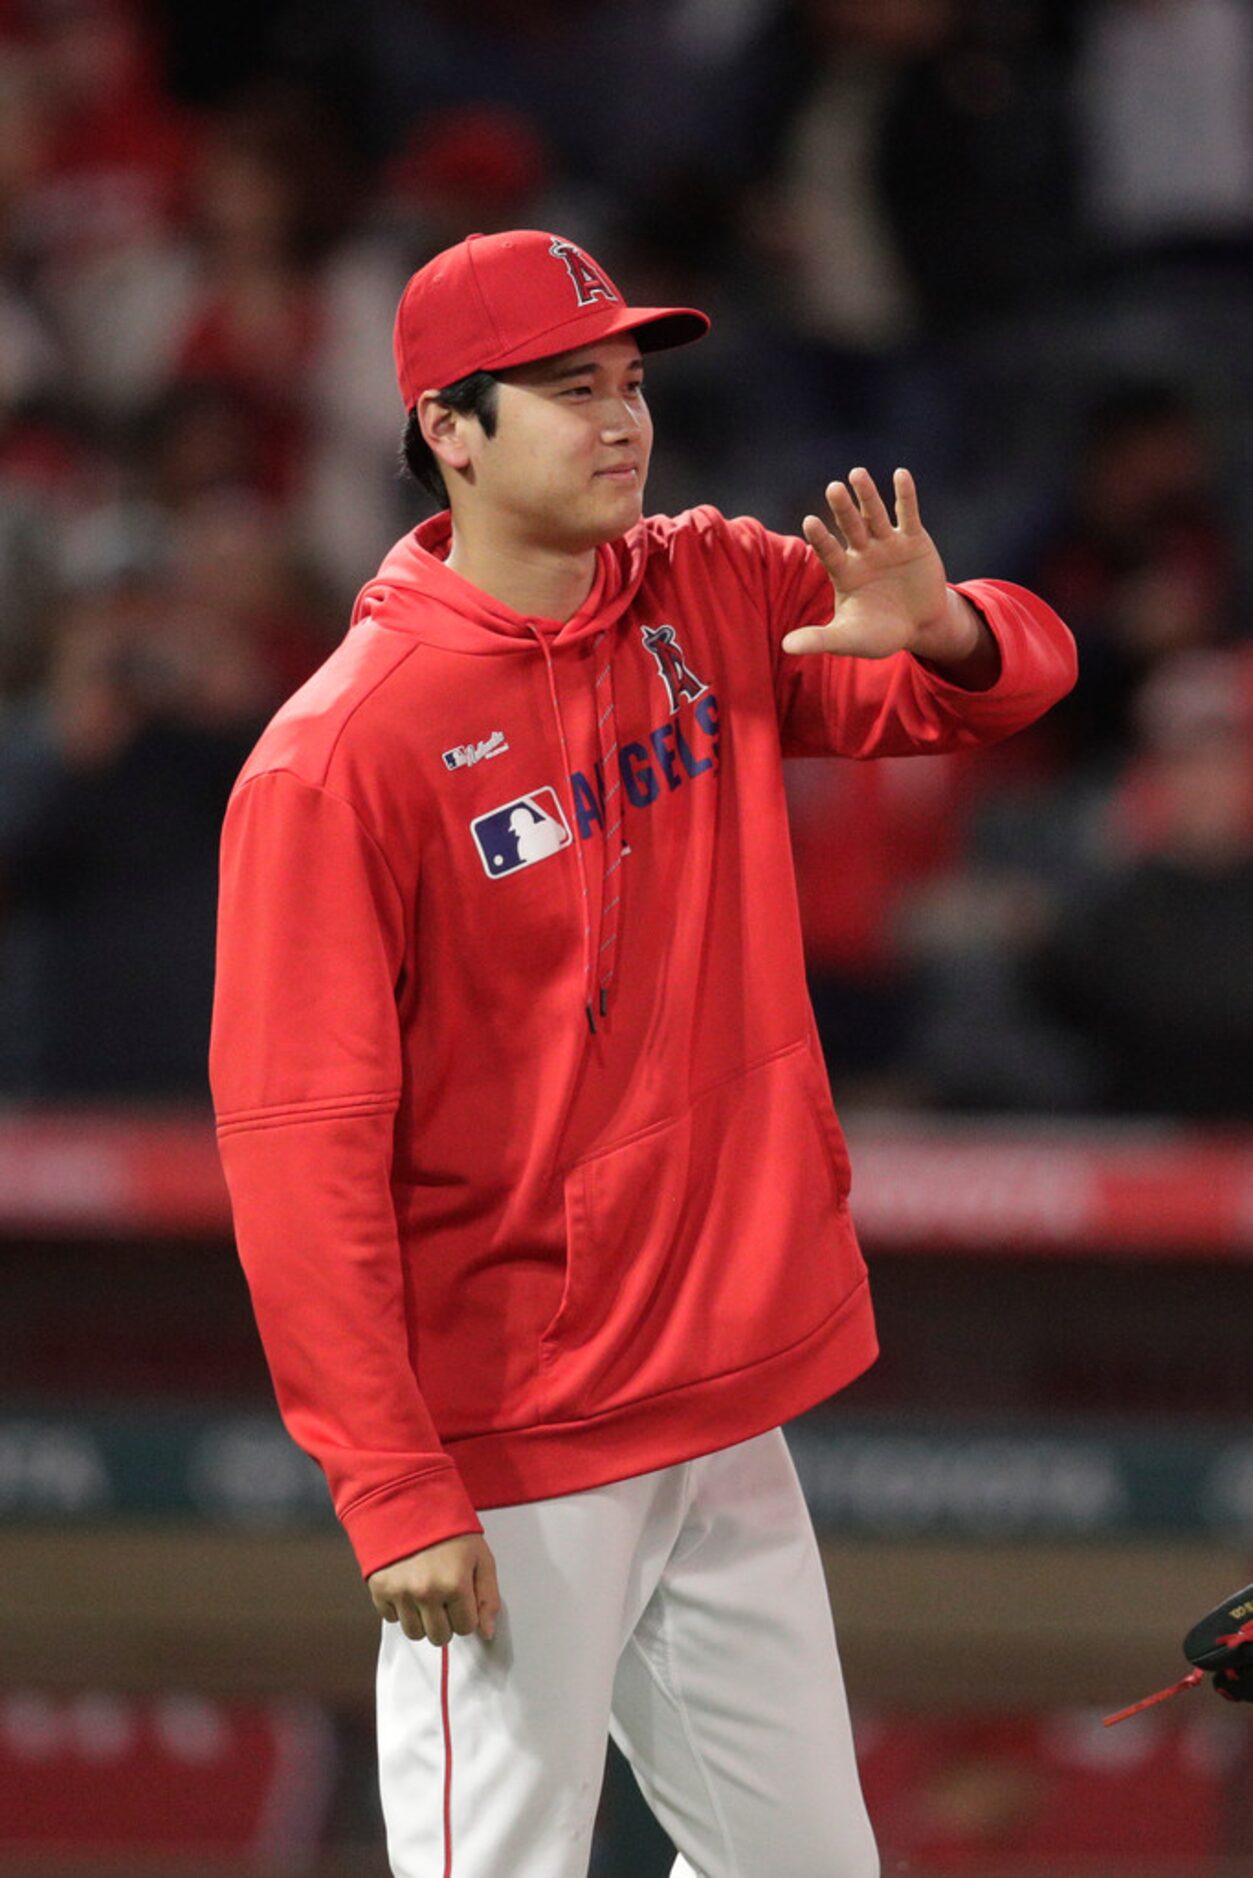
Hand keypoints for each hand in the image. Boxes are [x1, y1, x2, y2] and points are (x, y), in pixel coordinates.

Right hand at [369, 1534, 500, 1647]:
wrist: (408, 1502)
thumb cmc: (448, 1528)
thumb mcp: (480, 1556)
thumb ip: (488, 1596)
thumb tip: (486, 1632)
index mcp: (455, 1583)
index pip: (466, 1628)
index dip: (466, 1613)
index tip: (462, 1595)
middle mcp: (426, 1592)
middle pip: (439, 1637)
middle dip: (445, 1621)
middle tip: (444, 1595)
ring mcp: (400, 1592)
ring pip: (414, 1633)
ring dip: (422, 1618)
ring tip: (425, 1590)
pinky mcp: (379, 1589)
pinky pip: (391, 1619)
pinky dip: (400, 1608)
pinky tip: (407, 1584)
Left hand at [781, 467, 987, 669]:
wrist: (920, 626)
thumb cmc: (880, 633)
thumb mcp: (850, 639)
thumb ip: (820, 639)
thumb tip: (785, 647)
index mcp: (843, 572)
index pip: (828, 552)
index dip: (820, 538)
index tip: (809, 521)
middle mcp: (862, 552)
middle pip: (850, 526)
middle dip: (842, 508)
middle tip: (833, 488)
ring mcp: (887, 543)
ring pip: (875, 515)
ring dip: (867, 495)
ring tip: (856, 474)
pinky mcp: (913, 540)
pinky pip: (908, 514)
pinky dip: (905, 495)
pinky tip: (900, 474)